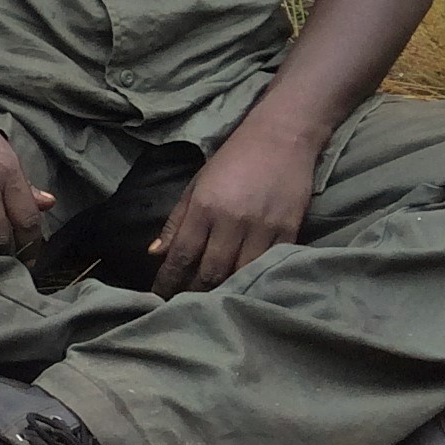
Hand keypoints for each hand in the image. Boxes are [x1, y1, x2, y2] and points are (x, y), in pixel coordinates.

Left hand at [149, 123, 315, 294]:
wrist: (282, 136)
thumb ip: (177, 220)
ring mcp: (263, 227)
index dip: (168, 280)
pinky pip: (270, 265)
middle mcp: (232, 220)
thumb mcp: (197, 184)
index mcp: (204, 208)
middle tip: (183, 307)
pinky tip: (246, 289)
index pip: (181, 254)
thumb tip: (155, 253)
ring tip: (212, 303)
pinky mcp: (289, 229)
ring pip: (240, 273)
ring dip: (225, 291)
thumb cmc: (233, 159)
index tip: (157, 298)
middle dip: (194, 292)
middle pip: (210, 271)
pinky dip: (256, 279)